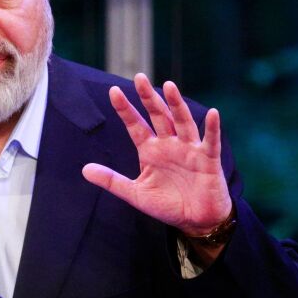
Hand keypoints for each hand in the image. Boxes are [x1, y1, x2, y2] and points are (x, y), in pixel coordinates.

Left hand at [82, 73, 231, 236]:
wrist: (195, 220)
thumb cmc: (167, 205)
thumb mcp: (135, 193)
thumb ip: (111, 181)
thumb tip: (84, 170)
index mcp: (150, 150)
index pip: (135, 125)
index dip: (125, 109)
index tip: (113, 91)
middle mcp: (169, 144)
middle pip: (157, 116)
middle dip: (148, 97)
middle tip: (139, 77)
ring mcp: (189, 149)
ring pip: (182, 122)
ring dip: (176, 104)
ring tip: (169, 85)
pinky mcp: (208, 159)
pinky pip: (210, 141)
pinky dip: (212, 128)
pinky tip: (213, 113)